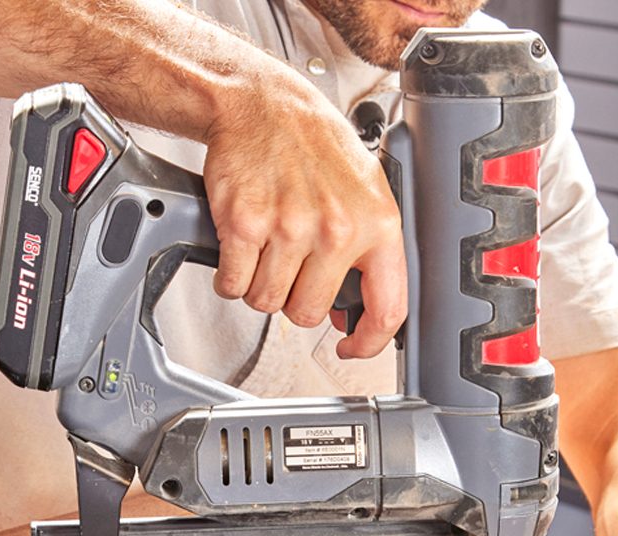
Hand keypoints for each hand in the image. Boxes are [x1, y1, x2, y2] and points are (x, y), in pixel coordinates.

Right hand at [202, 76, 405, 358]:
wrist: (265, 106)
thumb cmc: (315, 147)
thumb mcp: (367, 191)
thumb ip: (370, 250)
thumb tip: (357, 311)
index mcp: (377, 224)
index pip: (386, 309)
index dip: (368, 342)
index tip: (351, 347)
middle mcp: (336, 229)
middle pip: (307, 312)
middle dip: (293, 299)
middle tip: (289, 268)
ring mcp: (289, 227)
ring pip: (266, 302)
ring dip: (259, 285)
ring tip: (265, 249)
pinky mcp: (245, 224)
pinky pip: (233, 284)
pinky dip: (230, 274)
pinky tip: (241, 247)